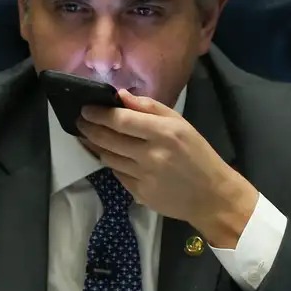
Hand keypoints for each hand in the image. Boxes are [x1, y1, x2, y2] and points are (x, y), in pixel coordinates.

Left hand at [77, 90, 258, 248]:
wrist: (211, 195)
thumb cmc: (198, 154)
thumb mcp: (181, 123)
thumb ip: (150, 107)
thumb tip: (121, 95)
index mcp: (164, 132)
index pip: (121, 120)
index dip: (99, 114)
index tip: (85, 108)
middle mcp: (151, 154)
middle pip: (108, 139)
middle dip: (88, 128)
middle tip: (80, 121)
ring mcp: (143, 176)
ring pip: (108, 158)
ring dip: (95, 146)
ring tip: (88, 136)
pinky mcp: (139, 193)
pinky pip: (116, 174)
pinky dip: (110, 163)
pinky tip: (108, 154)